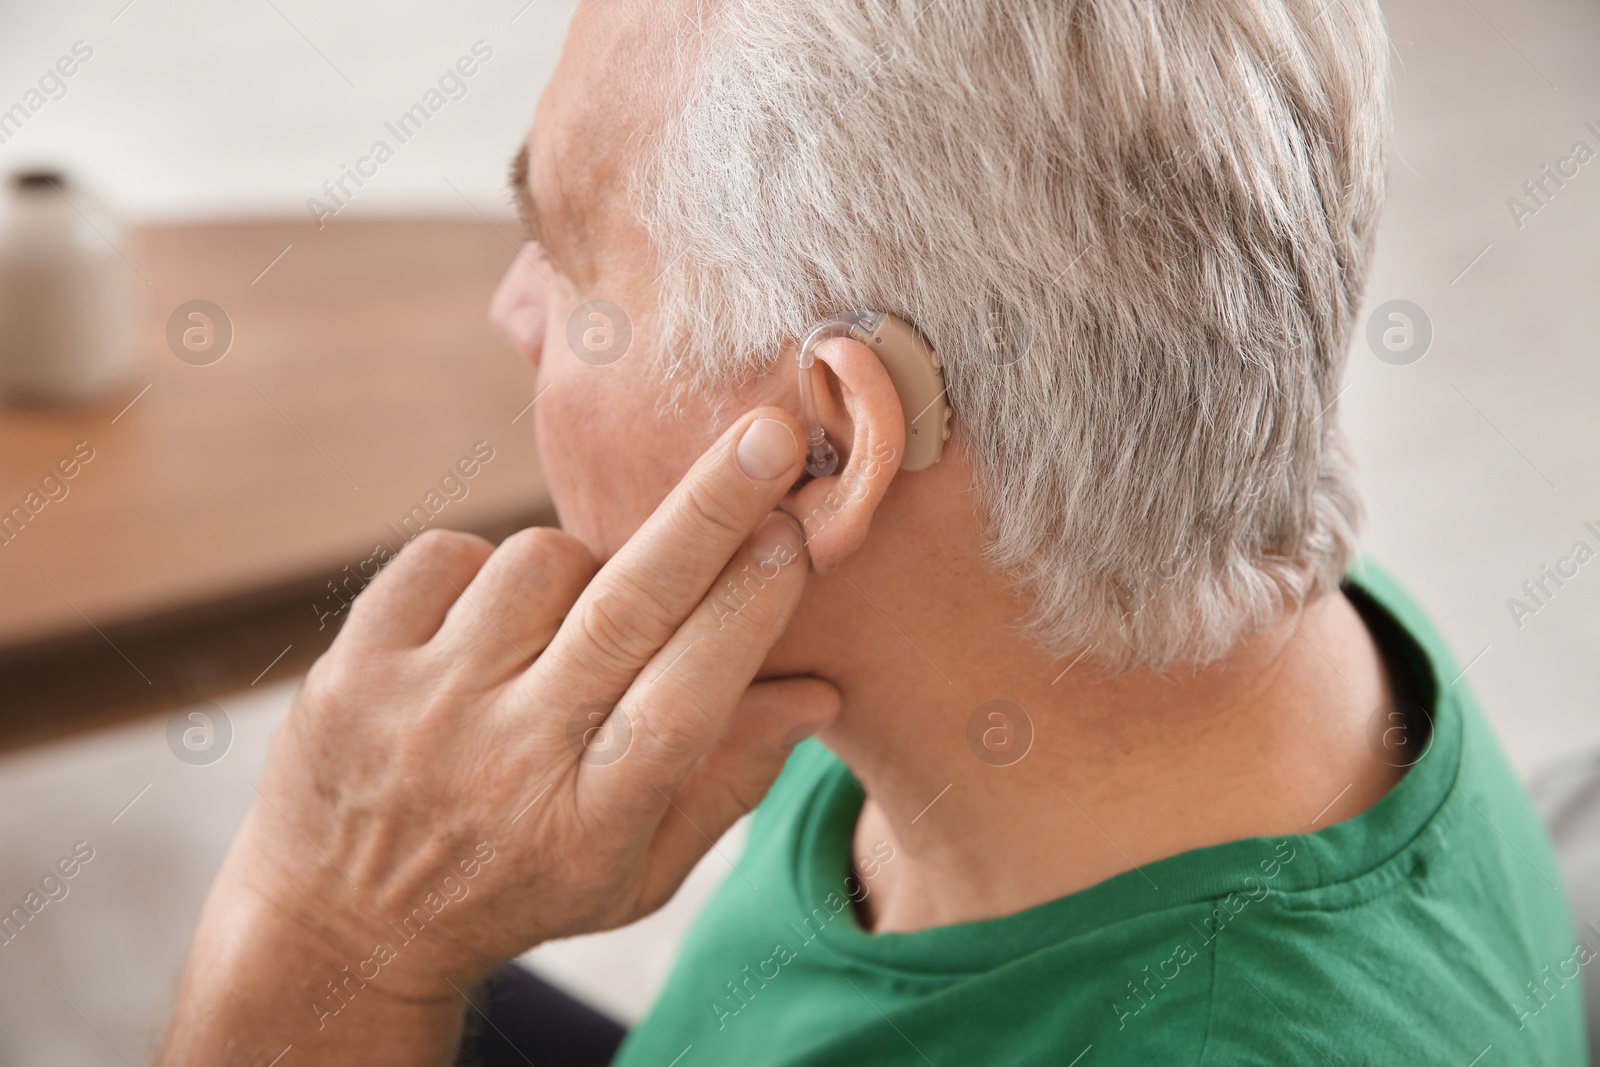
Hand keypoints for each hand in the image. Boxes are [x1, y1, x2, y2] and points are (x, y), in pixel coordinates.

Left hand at [160, 409, 837, 1064]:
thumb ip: (728, 781)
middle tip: (768, 436)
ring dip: (581, 565)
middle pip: (625, 614)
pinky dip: (484, 568)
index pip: (686, 703)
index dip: (747, 614)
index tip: (796, 535)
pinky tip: (486, 625)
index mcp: (590, 825)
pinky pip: (448, 554)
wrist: (343, 925)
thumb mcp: (636, 874)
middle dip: (708, 514)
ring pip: (540, 562)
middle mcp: (506, 764)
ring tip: (565, 624)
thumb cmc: (521, 886)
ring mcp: (421, 710)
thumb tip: (818, 689)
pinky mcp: (353, 667)